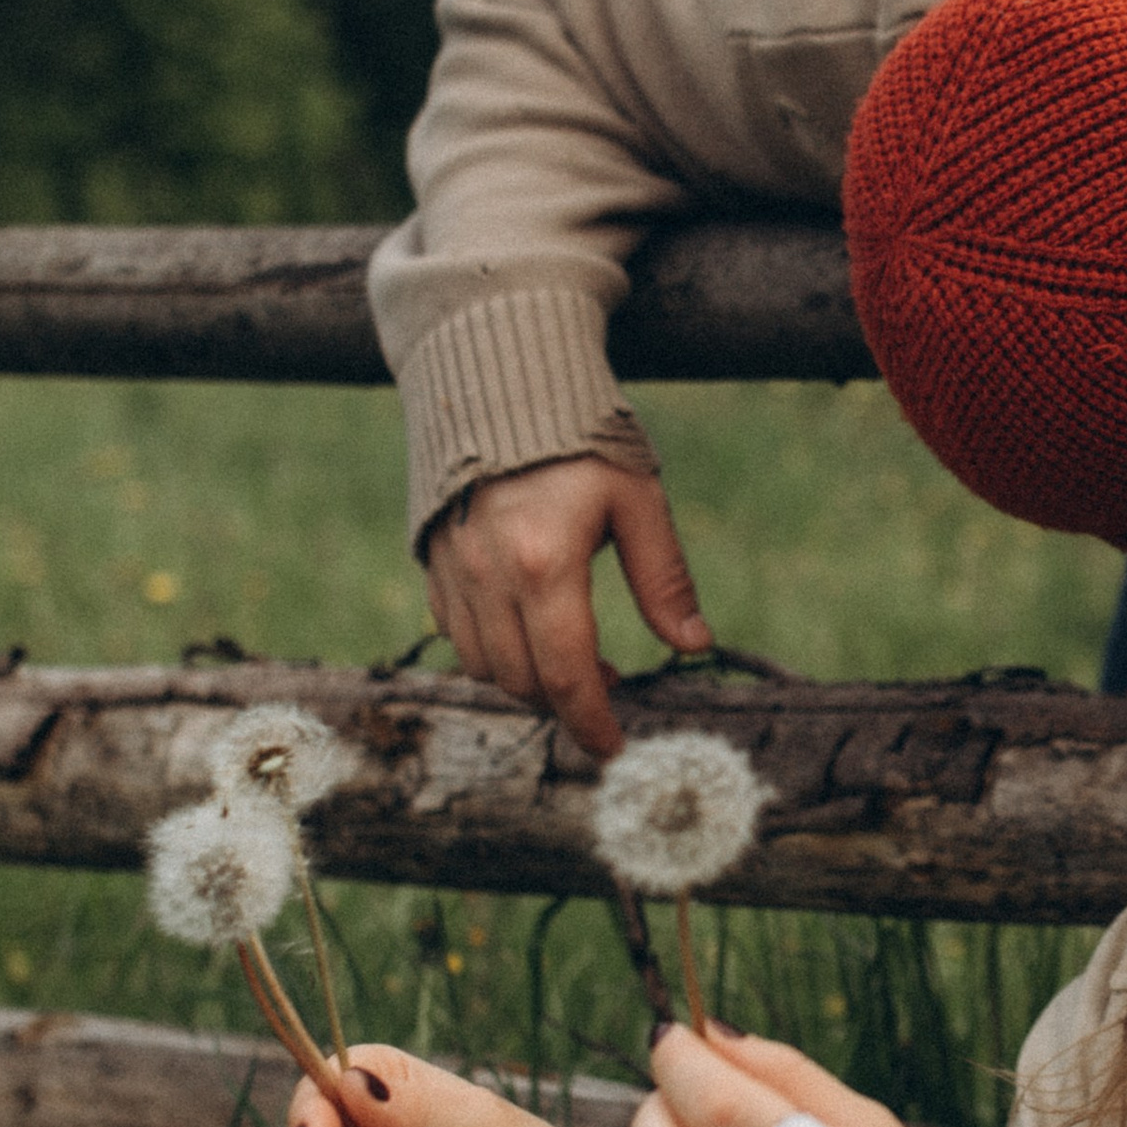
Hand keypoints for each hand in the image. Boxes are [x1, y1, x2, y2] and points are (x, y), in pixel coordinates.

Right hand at [424, 454, 712, 757]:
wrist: (499, 378)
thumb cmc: (580, 436)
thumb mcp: (639, 499)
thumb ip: (664, 579)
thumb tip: (694, 645)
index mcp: (546, 562)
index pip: (566, 675)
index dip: (592, 723)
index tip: (615, 748)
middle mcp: (489, 575)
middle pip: (522, 682)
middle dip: (565, 705)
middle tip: (609, 689)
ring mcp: (453, 571)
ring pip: (482, 667)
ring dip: (527, 682)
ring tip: (573, 659)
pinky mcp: (432, 561)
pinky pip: (455, 635)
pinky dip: (491, 652)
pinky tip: (529, 631)